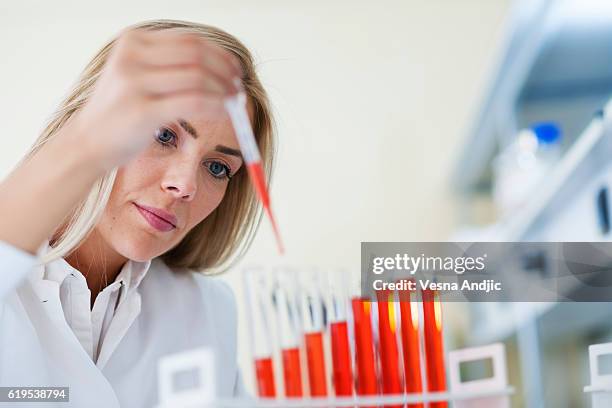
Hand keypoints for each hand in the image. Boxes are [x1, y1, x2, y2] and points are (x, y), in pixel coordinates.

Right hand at [63, 29, 241, 170]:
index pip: (189, 40)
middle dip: (225, 71)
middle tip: (239, 87)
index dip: (219, 54)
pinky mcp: (142, 110)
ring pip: (198, 77)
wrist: (87, 143)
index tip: (235, 70)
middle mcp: (132, 56)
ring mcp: (135, 82)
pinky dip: (216, 105)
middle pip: (196, 55)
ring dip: (224, 90)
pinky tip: (225, 112)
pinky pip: (194, 101)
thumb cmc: (119, 111)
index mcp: (133, 41)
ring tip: (235, 102)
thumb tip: (220, 65)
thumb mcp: (137, 75)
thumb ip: (170, 65)